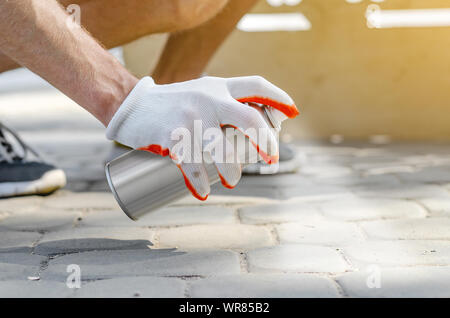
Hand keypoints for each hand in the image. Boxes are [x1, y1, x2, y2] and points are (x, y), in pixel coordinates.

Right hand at [106, 76, 297, 199]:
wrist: (133, 105)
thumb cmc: (175, 104)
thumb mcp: (203, 93)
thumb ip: (226, 103)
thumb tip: (257, 126)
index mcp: (219, 87)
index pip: (257, 85)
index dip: (279, 97)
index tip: (293, 113)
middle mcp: (208, 99)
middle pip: (249, 118)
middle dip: (266, 142)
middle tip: (271, 160)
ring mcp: (190, 117)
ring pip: (221, 148)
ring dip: (232, 169)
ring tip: (232, 180)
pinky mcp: (172, 135)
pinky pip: (191, 163)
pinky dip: (198, 181)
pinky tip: (202, 192)